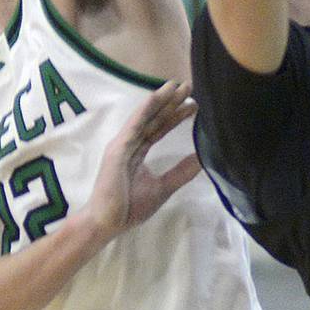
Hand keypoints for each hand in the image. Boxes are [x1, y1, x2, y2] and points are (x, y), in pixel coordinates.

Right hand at [87, 81, 200, 240]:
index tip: (193, 105)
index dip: (175, 116)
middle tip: (189, 86)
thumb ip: (181, 172)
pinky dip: (144, 111)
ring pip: (144, 118)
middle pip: (154, 119)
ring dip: (159, 100)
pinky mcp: (117, 151)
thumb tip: (203, 159)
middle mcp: (129, 145)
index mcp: (137, 153)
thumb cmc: (129, 207)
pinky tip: (155, 98)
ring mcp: (122, 146)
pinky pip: (133, 127)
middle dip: (171, 102)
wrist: (107, 223)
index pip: (159, 129)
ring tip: (175, 85)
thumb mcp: (163, 187)